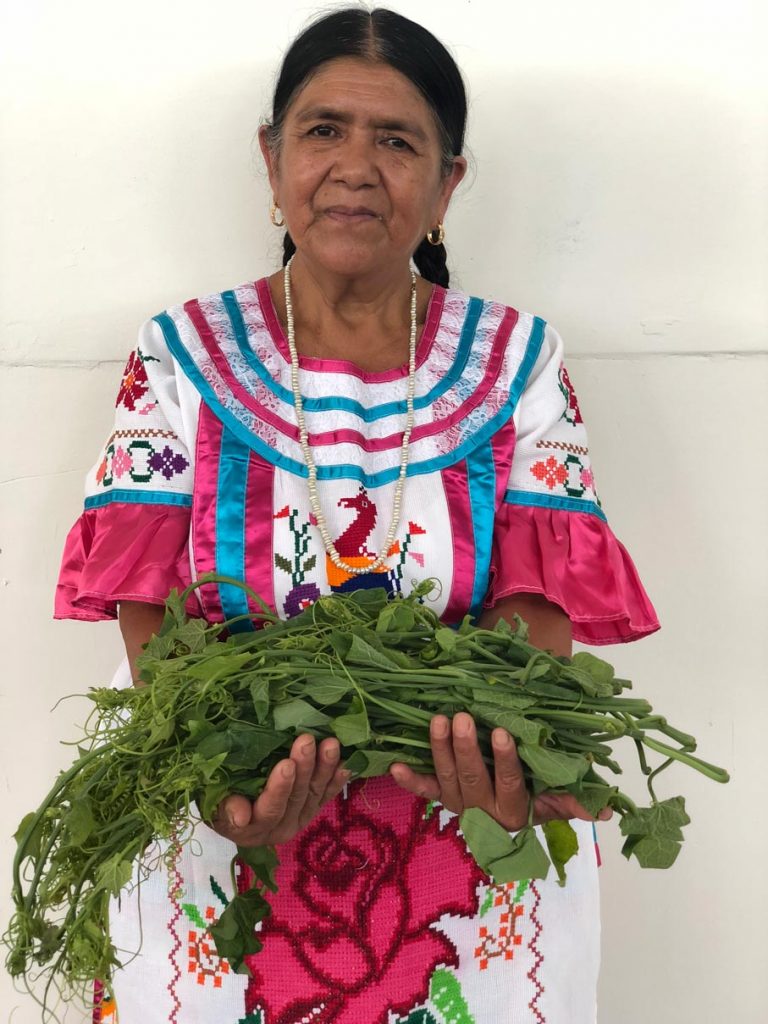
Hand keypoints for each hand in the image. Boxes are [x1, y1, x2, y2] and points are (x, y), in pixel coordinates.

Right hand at [209, 735, 348, 846]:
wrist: (228, 808)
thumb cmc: (216, 798)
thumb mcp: (212, 803)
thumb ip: (225, 808)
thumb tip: (240, 815)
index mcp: (251, 829)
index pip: (269, 809)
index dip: (278, 789)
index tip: (285, 764)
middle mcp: (279, 828)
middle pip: (295, 798)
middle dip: (303, 768)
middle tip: (306, 740)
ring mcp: (298, 818)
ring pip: (314, 793)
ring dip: (324, 768)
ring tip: (330, 744)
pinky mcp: (310, 809)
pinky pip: (325, 795)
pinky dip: (337, 780)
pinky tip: (346, 764)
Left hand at [390, 712, 611, 829]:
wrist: (508, 823)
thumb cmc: (538, 798)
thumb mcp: (557, 801)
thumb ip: (575, 802)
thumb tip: (607, 810)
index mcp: (514, 811)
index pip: (510, 784)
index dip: (505, 761)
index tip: (503, 733)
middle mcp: (484, 812)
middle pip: (473, 779)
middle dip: (466, 749)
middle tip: (463, 717)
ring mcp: (459, 804)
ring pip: (447, 779)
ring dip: (440, 751)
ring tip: (438, 721)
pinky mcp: (442, 798)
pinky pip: (424, 791)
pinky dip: (410, 780)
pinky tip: (394, 765)